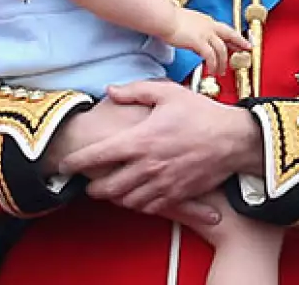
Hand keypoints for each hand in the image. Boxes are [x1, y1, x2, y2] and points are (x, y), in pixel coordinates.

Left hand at [58, 79, 264, 221]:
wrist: (234, 139)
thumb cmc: (202, 113)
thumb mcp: (169, 92)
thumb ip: (136, 91)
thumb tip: (110, 90)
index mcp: (140, 140)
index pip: (96, 156)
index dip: (74, 163)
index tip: (64, 165)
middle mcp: (147, 166)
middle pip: (106, 188)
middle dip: (93, 188)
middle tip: (89, 183)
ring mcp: (162, 183)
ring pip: (126, 201)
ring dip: (115, 197)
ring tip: (113, 189)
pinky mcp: (176, 195)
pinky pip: (149, 208)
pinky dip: (138, 204)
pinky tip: (138, 195)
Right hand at [164, 7, 250, 73]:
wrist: (164, 18)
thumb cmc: (170, 20)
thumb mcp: (187, 22)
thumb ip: (194, 30)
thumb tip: (194, 38)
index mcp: (206, 21)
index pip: (224, 29)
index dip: (234, 36)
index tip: (240, 41)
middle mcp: (209, 26)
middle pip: (230, 34)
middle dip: (240, 42)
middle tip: (247, 49)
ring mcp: (205, 33)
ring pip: (221, 49)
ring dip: (223, 62)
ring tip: (221, 72)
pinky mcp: (199, 42)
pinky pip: (210, 56)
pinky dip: (213, 64)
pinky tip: (212, 71)